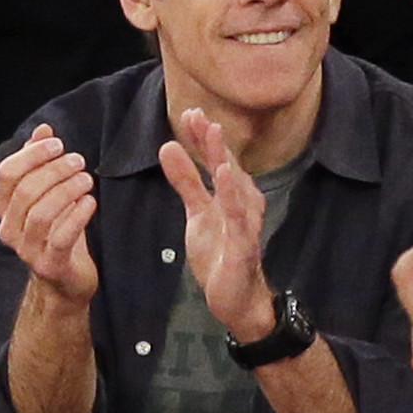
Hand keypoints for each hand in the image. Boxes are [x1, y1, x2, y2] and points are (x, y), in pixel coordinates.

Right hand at [0, 124, 98, 302]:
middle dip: (54, 170)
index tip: (57, 143)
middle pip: (25, 191)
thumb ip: (40, 162)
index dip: (32, 154)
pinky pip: (60, 237)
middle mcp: (9, 229)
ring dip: (66, 190)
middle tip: (78, 161)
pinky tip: (90, 202)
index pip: (7, 173)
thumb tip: (42, 129)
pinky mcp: (49, 265)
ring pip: (41, 213)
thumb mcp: (48, 194)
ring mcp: (27, 250)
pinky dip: (77, 216)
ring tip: (86, 179)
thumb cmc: (58, 232)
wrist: (66, 279)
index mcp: (4, 208)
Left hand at [158, 108, 274, 339]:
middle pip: (226, 165)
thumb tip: (168, 147)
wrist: (237, 301)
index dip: (203, 137)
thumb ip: (186, 182)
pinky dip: (231, 196)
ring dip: (223, 159)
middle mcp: (243, 204)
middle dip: (212, 140)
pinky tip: (224, 176)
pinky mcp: (242, 246)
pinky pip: (237, 218)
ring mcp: (244, 224)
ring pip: (234, 186)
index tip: (189, 112)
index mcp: (232, 194)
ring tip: (212, 133)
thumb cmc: (221, 255)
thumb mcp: (197, 215)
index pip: (216, 159)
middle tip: (196, 113)